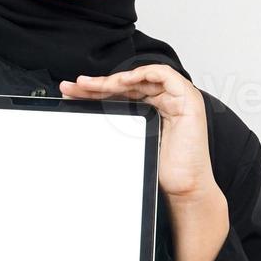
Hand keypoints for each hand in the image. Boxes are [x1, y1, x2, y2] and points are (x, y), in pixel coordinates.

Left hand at [58, 64, 218, 202]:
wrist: (184, 186)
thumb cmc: (163, 168)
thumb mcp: (131, 140)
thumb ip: (116, 124)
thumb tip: (87, 114)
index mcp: (152, 107)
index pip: (121, 92)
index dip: (96, 91)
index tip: (73, 94)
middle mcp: (165, 99)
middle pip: (128, 84)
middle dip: (99, 84)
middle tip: (74, 87)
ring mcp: (177, 98)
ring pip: (141, 77)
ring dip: (114, 78)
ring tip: (92, 85)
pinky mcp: (188, 100)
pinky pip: (165, 75)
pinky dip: (144, 73)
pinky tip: (124, 80)